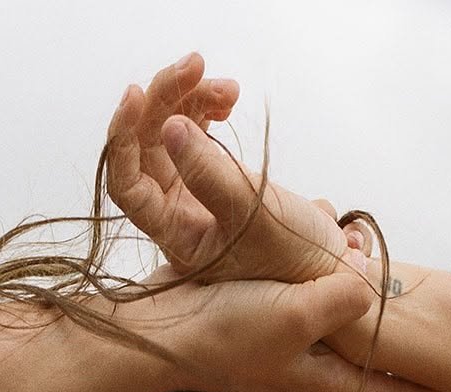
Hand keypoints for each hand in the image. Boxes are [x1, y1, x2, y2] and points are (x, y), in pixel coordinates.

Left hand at [107, 52, 365, 283]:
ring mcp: (192, 194)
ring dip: (191, 98)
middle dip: (166, 99)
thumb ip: (210, 175)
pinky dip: (207, 109)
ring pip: (170, 134)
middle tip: (197, 66)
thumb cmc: (295, 256)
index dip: (122, 138)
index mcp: (176, 235)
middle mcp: (176, 214)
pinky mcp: (213, 178)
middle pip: (147, 146)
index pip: (127, 185)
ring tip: (229, 88)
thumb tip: (169, 127)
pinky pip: (194, 134)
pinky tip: (229, 99)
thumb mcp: (254, 215)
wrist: (328, 266)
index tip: (137, 92)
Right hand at [153, 266, 450, 391]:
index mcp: (326, 373)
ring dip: (375, 303)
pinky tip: (339, 242)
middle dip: (412, 351)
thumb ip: (341, 299)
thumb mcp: (290, 313)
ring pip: (349, 323)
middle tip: (450, 334)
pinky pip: (317, 293)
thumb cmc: (221, 331)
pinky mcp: (266, 312)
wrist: (158, 330)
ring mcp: (289, 339)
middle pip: (377, 361)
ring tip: (407, 283)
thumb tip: (377, 281)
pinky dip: (336, 273)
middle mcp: (313, 361)